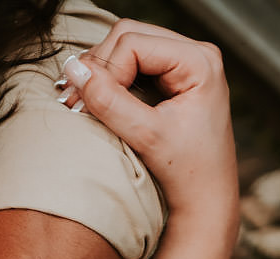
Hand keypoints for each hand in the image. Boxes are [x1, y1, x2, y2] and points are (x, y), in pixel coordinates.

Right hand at [59, 19, 237, 219]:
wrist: (204, 200)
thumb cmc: (188, 173)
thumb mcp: (147, 137)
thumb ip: (111, 102)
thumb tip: (74, 70)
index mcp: (200, 62)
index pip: (134, 43)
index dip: (106, 71)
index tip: (93, 108)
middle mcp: (195, 55)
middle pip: (128, 36)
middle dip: (100, 67)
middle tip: (77, 101)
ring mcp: (183, 64)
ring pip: (125, 47)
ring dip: (101, 74)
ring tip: (84, 103)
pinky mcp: (172, 78)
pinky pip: (131, 63)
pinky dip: (110, 80)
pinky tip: (98, 102)